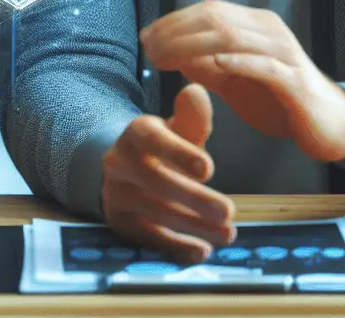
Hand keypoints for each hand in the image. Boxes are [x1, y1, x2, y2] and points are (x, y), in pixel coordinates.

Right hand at [102, 84, 235, 262]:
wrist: (126, 173)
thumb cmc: (164, 150)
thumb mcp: (179, 131)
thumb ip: (192, 118)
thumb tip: (196, 93)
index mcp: (136, 133)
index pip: (152, 138)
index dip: (178, 153)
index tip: (209, 169)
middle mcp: (119, 161)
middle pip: (156, 180)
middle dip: (194, 198)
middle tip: (228, 211)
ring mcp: (116, 192)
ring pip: (155, 211)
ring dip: (194, 225)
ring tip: (228, 233)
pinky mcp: (118, 220)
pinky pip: (147, 236)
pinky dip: (176, 246)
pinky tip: (202, 250)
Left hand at [140, 0, 344, 162]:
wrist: (329, 124)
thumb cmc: (277, 99)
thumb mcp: (234, 79)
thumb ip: (206, 65)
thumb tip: (172, 53)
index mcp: (255, 25)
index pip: (209, 10)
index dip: (173, 21)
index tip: (146, 37)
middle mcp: (270, 31)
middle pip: (216, 19)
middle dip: (176, 32)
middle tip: (150, 50)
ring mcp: (284, 54)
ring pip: (234, 38)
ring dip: (194, 46)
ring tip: (166, 59)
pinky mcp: (295, 81)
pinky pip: (265, 65)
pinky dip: (239, 61)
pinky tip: (215, 63)